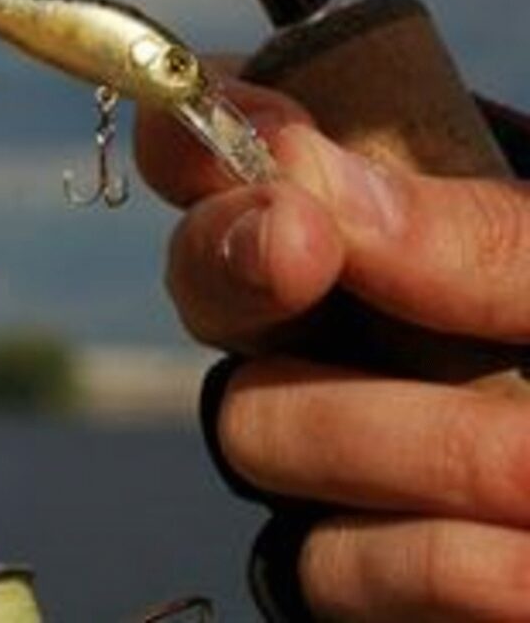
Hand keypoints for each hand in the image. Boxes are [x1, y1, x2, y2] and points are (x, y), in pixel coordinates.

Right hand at [138, 79, 529, 619]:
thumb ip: (476, 233)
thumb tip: (306, 181)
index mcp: (399, 213)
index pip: (238, 148)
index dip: (202, 131)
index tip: (238, 135)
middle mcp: (347, 321)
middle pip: (208, 281)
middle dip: (240, 259)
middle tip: (302, 246)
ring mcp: (348, 447)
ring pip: (260, 425)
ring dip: (405, 439)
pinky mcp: (364, 567)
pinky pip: (330, 563)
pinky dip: (436, 561)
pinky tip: (528, 562)